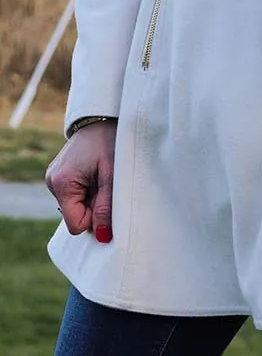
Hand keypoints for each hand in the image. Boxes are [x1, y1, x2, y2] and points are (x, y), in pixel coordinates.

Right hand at [45, 120, 116, 242]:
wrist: (103, 119)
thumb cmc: (111, 143)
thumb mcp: (113, 177)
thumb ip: (107, 207)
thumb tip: (102, 236)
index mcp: (62, 183)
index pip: (76, 224)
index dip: (96, 220)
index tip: (111, 205)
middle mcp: (52, 182)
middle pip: (77, 216)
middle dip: (97, 208)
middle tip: (111, 187)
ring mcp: (55, 179)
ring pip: (79, 206)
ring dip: (95, 199)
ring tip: (106, 178)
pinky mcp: (62, 176)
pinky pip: (78, 195)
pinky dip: (91, 192)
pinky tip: (99, 176)